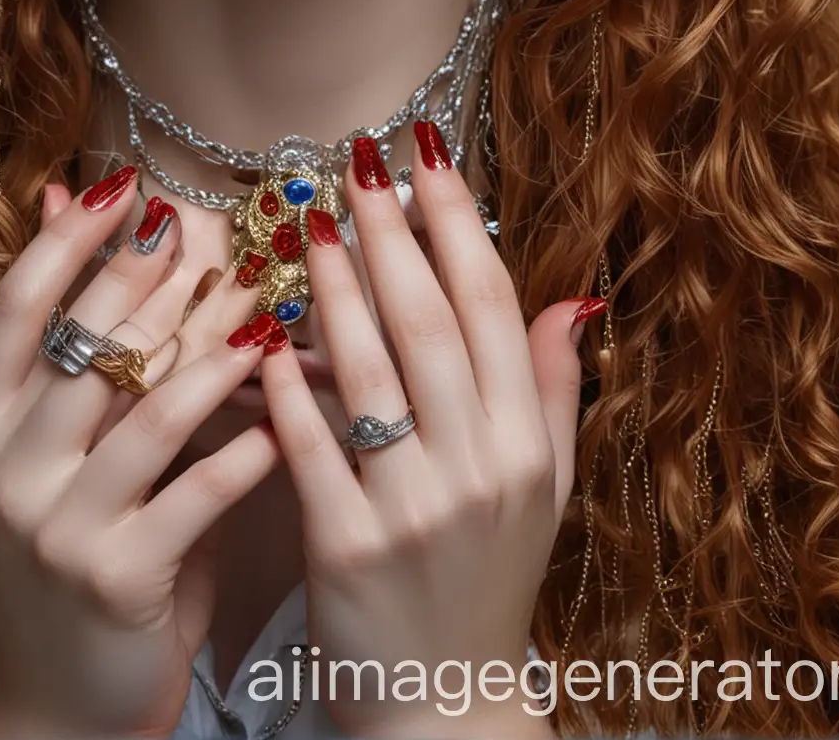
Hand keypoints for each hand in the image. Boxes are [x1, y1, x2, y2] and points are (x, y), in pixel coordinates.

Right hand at [0, 168, 282, 738]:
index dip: (70, 239)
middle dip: (167, 284)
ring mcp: (54, 526)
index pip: (17, 305)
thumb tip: (61, 195)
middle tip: (229, 240)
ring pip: (150, 408)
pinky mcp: (116, 577)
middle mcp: (2, 467)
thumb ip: (60, 330)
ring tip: (270, 310)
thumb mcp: (42, 441)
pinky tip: (287, 412)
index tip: (127, 185)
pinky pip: (196, 491)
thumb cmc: (72, 545)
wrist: (62, 706)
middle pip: (94, 344)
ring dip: (220, 351)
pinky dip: (247, 446)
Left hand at [258, 124, 598, 738]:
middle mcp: (478, 469)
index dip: (459, 223)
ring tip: (308, 221)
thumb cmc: (490, 585)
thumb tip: (570, 296)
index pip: (492, 307)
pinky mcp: (348, 551)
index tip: (427, 155)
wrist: (445, 711)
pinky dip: (291, 389)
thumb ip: (551, 391)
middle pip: (430, 324)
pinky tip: (268, 334)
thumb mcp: (545, 491)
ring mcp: (413, 511)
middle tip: (356, 161)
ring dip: (336, 288)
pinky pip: (312, 450)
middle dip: (392, 233)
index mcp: (525, 445)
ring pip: (371, 374)